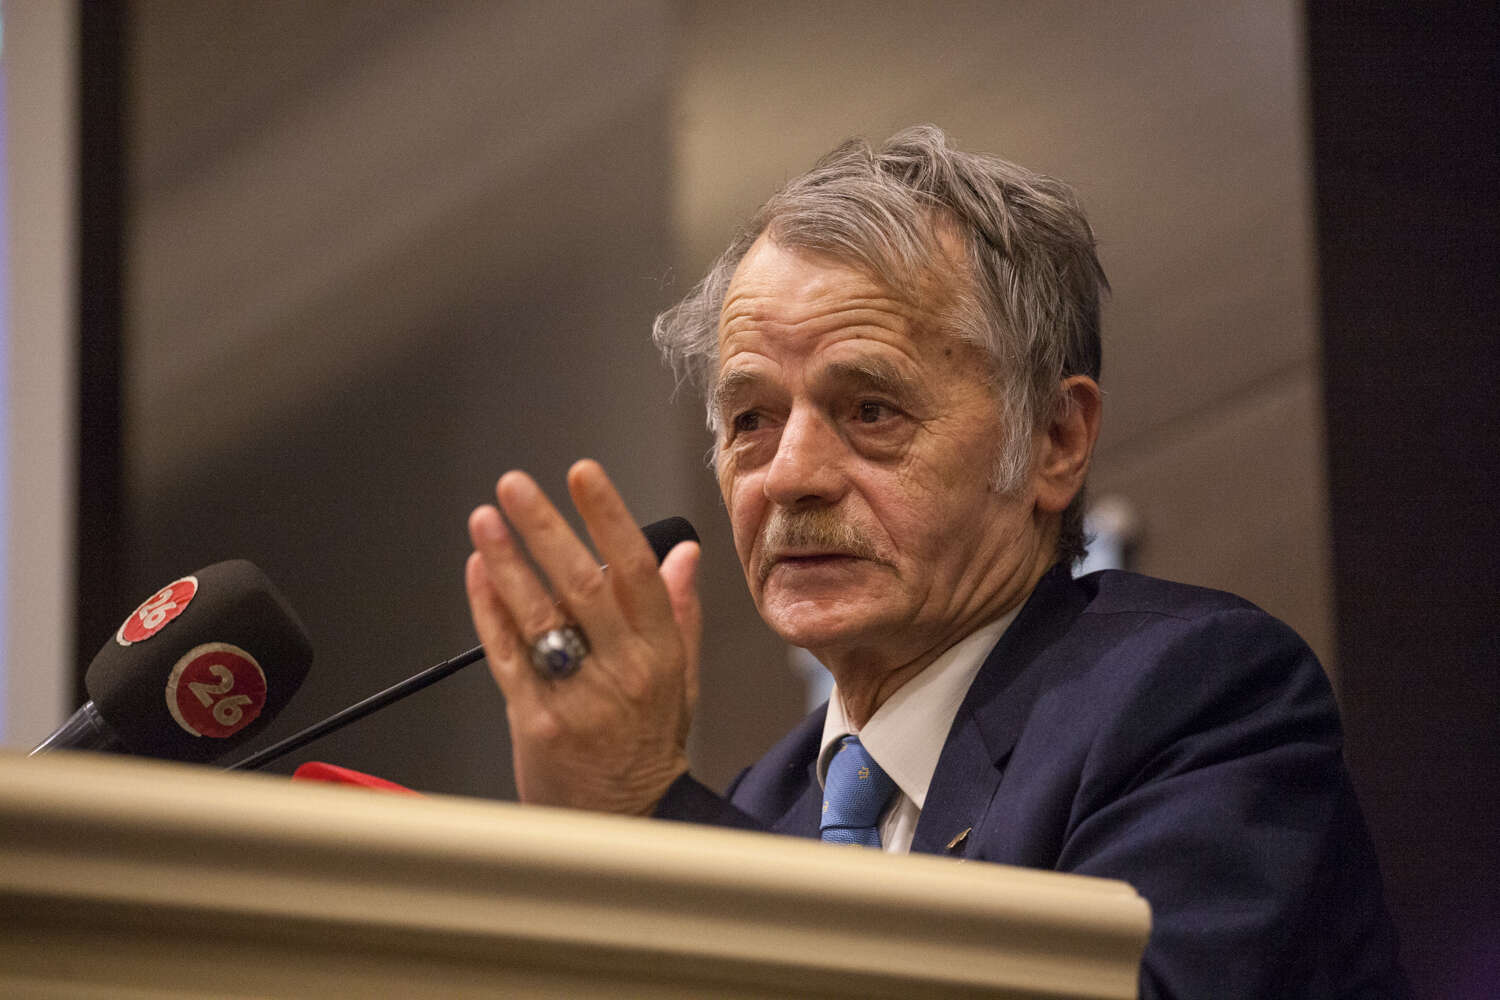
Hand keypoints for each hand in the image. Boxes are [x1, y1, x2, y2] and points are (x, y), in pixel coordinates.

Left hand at [465, 459, 701, 813]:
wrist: (621, 820)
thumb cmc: (648, 745)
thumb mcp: (682, 677)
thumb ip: (681, 611)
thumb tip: (683, 554)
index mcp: (659, 652)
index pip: (636, 570)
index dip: (608, 517)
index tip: (584, 475)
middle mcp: (621, 670)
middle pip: (582, 584)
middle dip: (545, 527)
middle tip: (517, 485)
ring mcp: (576, 696)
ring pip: (538, 615)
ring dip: (508, 561)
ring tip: (485, 519)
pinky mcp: (535, 720)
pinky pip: (506, 654)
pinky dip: (489, 610)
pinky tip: (480, 572)